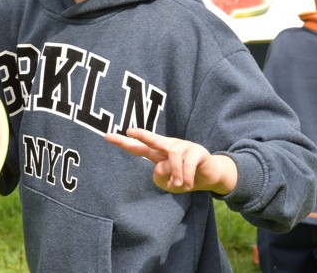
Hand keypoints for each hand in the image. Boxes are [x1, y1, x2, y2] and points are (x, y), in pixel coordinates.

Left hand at [105, 128, 237, 194]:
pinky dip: (186, 177)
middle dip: (141, 135)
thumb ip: (160, 177)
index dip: (123, 143)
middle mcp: (168, 146)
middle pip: (153, 139)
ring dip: (175, 174)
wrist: (209, 177)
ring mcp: (183, 146)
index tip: (107, 136)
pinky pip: (187, 163)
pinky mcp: (197, 150)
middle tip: (129, 131)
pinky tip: (187, 185)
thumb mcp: (168, 183)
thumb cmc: (184, 178)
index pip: (139, 148)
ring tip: (180, 185)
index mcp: (158, 153)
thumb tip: (162, 165)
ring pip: (172, 156)